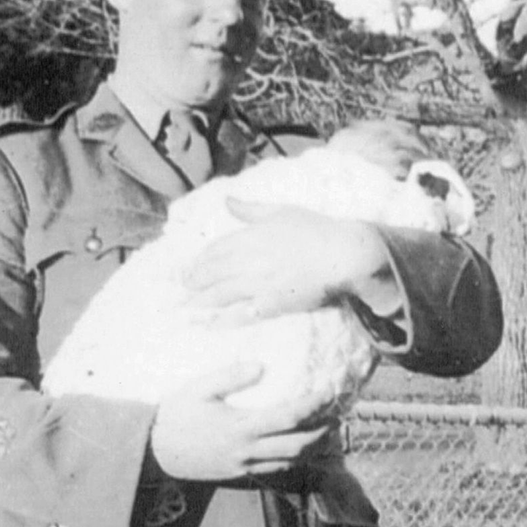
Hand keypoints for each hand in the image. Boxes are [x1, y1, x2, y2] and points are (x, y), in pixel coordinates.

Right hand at [148, 362, 332, 481]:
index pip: (289, 416)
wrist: (153, 451)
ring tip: (326, 432)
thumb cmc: (175, 414)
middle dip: (323, 431)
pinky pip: (275, 469)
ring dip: (313, 448)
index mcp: (241, 426)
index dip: (314, 405)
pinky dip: (293, 459)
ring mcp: (244, 465)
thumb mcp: (199, 388)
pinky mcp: (239, 473)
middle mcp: (247, 450)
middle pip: (299, 445)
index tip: (328, 391)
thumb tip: (261, 366)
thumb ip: (231, 376)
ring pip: (291, 461)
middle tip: (337, 415)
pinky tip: (298, 447)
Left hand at [183, 199, 398, 319]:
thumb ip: (250, 209)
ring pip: (220, 294)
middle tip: (181, 289)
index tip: (190, 267)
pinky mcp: (272, 303)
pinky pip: (242, 314)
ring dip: (200, 302)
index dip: (200, 260)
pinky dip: (223, 321)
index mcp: (251, 236)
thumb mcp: (282, 211)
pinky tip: (210, 326)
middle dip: (193, 281)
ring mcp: (260, 283)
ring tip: (185, 309)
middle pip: (212, 272)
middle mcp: (250, 260)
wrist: (345, 254)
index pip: (215, 249)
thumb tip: (226, 200)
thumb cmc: (317, 229)